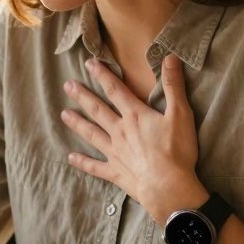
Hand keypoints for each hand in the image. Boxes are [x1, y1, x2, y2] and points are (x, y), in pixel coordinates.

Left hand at [60, 53, 207, 222]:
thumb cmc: (176, 151)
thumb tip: (170, 57)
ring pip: (92, 134)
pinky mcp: (115, 172)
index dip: (103, 75)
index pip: (116, 90)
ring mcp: (115, 152)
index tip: (89, 63)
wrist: (167, 186)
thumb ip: (174, 86)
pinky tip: (71, 157)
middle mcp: (120, 131)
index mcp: (135, 116)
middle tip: (67, 85)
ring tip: (63, 114)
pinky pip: (95, 166)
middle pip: (97, 110)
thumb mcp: (180, 114)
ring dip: (78, 123)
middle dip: (82, 96)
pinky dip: (83, 162)